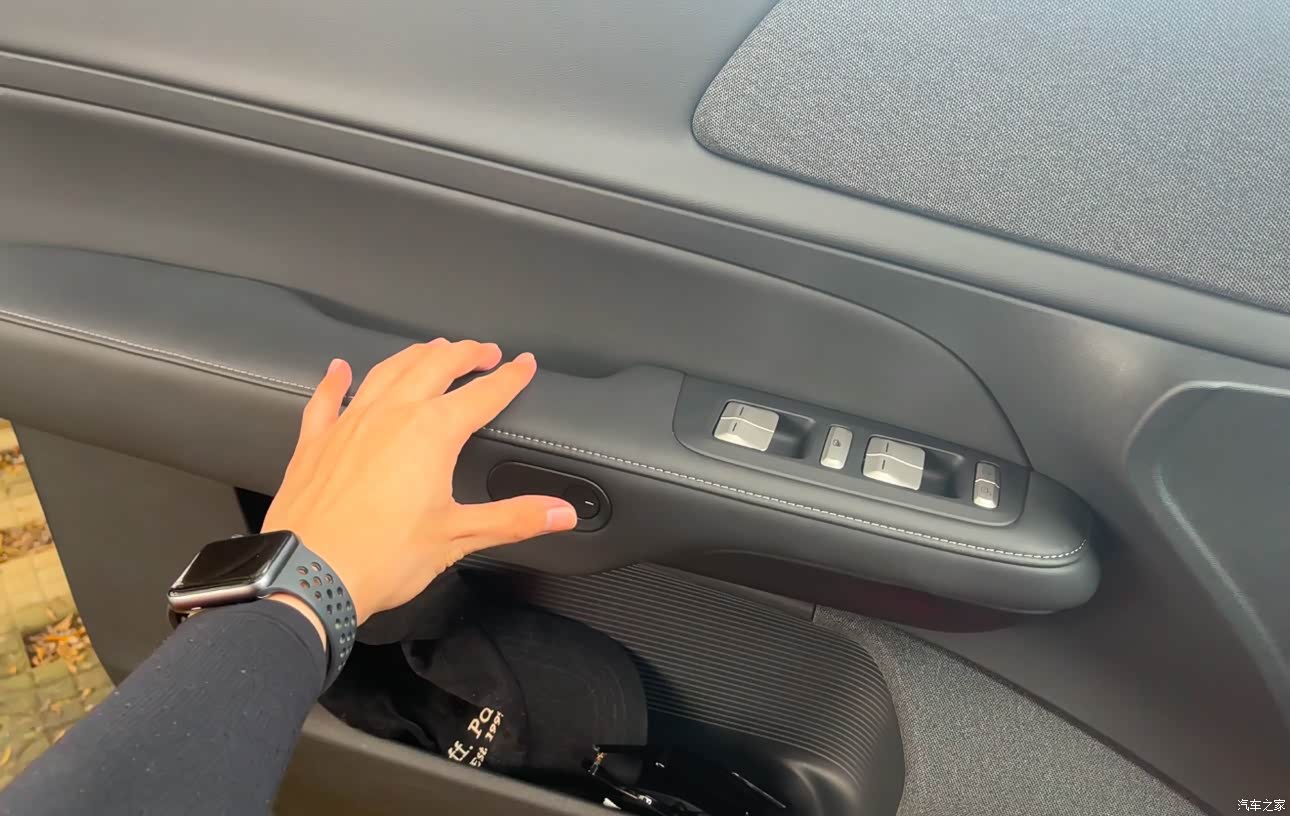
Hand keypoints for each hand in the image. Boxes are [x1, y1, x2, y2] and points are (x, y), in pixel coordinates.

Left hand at [262, 339, 577, 636]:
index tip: (524, 365)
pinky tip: (339, 368)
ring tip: (432, 349)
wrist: (308, 576)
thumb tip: (561, 512)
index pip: (484, 393)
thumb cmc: (380, 558)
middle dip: (465, 353)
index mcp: (432, 433)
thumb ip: (515, 518)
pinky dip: (336, 379)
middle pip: (435, 365)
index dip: (510, 377)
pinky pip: (327, 397)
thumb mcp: (458, 537)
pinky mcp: (316, 441)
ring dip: (415, 355)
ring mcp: (350, 423)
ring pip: (387, 370)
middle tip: (483, 351)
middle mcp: (391, 415)